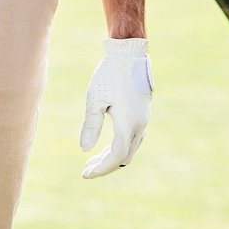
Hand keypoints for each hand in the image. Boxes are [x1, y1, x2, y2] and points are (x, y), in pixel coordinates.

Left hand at [79, 37, 150, 178]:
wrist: (129, 55)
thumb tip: (84, 150)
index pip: (116, 157)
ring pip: (129, 149)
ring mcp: (144, 120)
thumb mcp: (95, 98)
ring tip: (92, 161)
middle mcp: (140, 125)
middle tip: (86, 170)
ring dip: (112, 158)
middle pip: (124, 157)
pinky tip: (105, 147)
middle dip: (105, 166)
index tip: (85, 174)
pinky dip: (119, 147)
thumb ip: (91, 125)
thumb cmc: (109, 74)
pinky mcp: (143, 115)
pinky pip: (132, 139)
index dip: (101, 169)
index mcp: (128, 123)